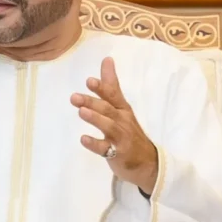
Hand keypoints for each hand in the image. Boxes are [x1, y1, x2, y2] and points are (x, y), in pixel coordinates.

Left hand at [70, 57, 157, 193]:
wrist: (148, 162)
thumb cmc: (129, 131)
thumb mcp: (122, 107)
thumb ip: (111, 85)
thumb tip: (107, 59)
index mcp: (122, 109)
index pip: (113, 95)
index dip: (102, 88)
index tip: (89, 80)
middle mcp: (122, 121)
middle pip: (108, 109)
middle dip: (92, 102)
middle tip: (74, 97)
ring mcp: (121, 138)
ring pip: (108, 126)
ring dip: (95, 119)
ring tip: (81, 112)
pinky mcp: (118, 154)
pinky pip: (106, 149)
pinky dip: (95, 144)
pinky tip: (83, 139)